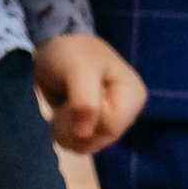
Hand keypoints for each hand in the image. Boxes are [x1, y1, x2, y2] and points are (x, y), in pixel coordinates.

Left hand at [32, 34, 146, 153]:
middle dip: (75, 127)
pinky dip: (65, 134)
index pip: (111, 127)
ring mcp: (110, 121)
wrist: (55, 43)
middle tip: (62, 105)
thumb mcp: (78, 70)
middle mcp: (126, 113)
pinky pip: (80, 144)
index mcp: (132, 96)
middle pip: (100, 139)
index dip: (86, 120)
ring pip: (89, 146)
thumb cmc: (70, 51)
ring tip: (61, 108)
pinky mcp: (94, 126)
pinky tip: (60, 117)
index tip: (71, 101)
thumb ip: (85, 101)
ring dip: (68, 132)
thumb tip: (84, 134)